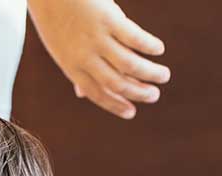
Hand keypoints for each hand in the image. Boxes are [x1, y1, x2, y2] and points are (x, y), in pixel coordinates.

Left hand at [28, 0, 170, 119]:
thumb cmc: (57, 19)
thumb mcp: (61, 49)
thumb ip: (74, 70)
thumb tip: (81, 94)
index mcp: (73, 67)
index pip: (97, 93)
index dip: (115, 105)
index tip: (132, 112)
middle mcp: (85, 57)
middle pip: (116, 83)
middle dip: (138, 93)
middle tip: (155, 95)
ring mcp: (96, 38)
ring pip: (128, 64)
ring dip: (149, 73)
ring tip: (164, 75)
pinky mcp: (108, 18)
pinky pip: (133, 37)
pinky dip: (148, 45)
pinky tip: (159, 49)